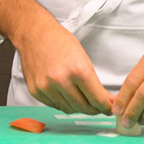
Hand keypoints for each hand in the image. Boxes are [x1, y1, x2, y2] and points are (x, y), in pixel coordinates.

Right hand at [0, 0, 112, 115]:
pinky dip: (63, 103)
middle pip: (84, 108)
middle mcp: (60, 80)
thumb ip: (95, 83)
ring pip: (69, 109)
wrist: (34, 34)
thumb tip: (108, 102)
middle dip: (94, 108)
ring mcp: (46, 87)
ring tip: (81, 98)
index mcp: (77, 70)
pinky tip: (65, 94)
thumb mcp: (83, 59)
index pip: (97, 100)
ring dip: (78, 107)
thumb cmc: (60, 42)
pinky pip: (55, 105)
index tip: (109, 108)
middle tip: (97, 105)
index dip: (106, 107)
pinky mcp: (36, 91)